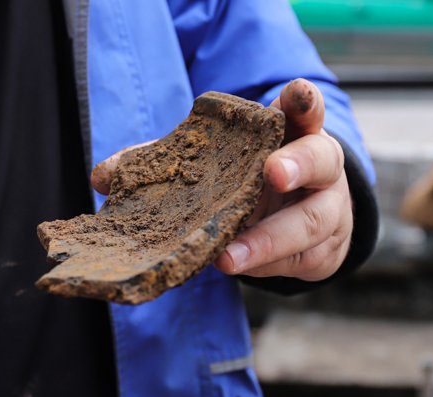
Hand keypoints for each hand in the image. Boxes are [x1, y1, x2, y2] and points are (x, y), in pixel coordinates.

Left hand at [91, 79, 352, 281]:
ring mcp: (328, 212)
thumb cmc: (257, 186)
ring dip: (268, 240)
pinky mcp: (322, 253)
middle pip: (321, 160)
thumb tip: (104, 176)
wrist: (308, 227)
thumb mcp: (227, 167)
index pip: (305, 111)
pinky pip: (295, 262)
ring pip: (310, 223)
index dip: (303, 102)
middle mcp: (320, 170)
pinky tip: (234, 266)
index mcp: (295, 135)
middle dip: (297, 164)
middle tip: (272, 172)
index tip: (297, 93)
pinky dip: (263, 267)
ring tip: (229, 257)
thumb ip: (174, 161)